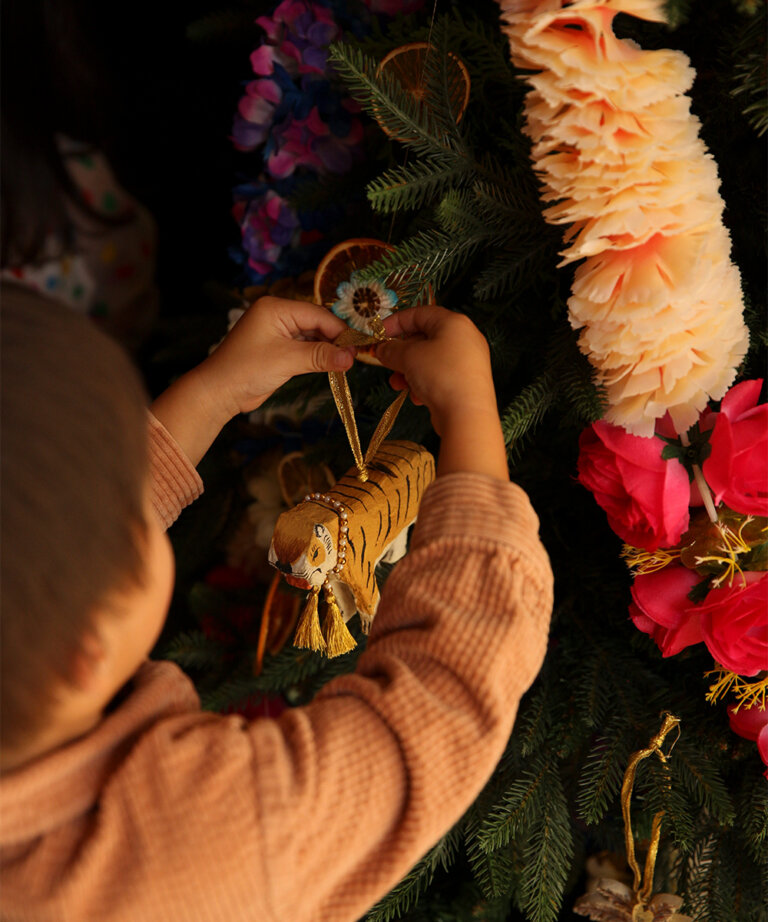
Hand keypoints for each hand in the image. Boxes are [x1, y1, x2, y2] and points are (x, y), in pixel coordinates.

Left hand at [151, 297, 352, 465]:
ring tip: (347, 362)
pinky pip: (304, 347)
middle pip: (316, 323)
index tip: (357, 346)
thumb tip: (351, 358)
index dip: (339, 330)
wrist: (219, 392)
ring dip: (327, 348)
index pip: (317, 314)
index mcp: (276, 308)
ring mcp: (277, 333)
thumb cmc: (247, 370)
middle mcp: (277, 316)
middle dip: (335, 339)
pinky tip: (331, 364)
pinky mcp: (278, 349)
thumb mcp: (287, 360)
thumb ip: (320, 356)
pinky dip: (317, 356)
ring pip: (311, 336)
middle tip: (355, 356)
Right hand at [375, 306, 508, 480]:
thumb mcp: (408, 356)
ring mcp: (468, 361)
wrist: (467, 415)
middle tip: (385, 361)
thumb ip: (391, 349)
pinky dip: (424, 384)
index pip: (419, 313)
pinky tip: (417, 397)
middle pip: (424, 338)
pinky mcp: (467, 382)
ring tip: (397, 384)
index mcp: (453, 323)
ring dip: (409, 371)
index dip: (395, 322)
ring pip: (429, 360)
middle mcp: (464, 338)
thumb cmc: (441, 375)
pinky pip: (439, 377)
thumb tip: (382, 349)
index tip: (378, 334)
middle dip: (401, 352)